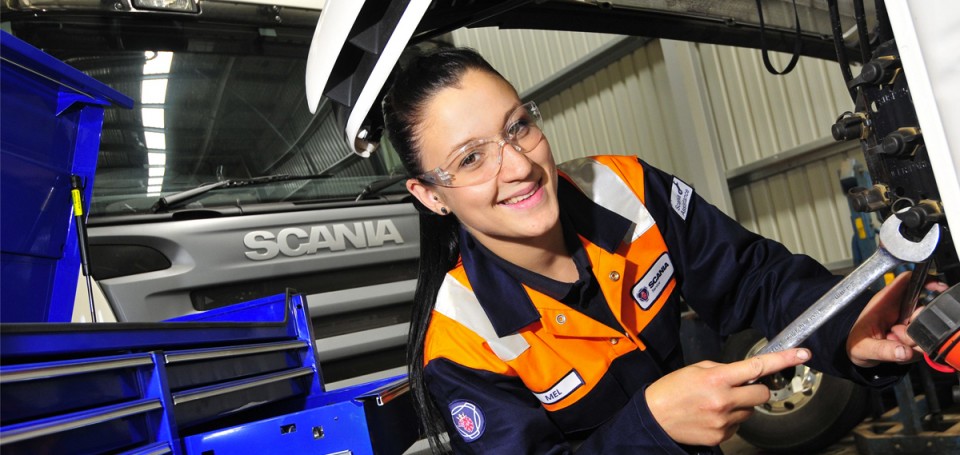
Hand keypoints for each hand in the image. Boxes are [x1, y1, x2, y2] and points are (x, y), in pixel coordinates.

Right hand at [645, 348, 810, 445]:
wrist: (654, 417)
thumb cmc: (672, 389)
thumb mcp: (696, 369)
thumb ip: (723, 369)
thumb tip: (745, 374)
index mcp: (717, 378)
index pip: (757, 366)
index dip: (783, 359)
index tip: (802, 353)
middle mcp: (723, 400)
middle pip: (763, 394)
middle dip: (756, 389)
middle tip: (739, 388)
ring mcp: (724, 421)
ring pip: (750, 411)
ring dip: (740, 406)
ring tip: (715, 404)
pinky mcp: (721, 436)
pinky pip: (738, 426)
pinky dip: (730, 420)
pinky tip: (711, 416)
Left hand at [846, 271, 949, 367]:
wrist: (858, 355)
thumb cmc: (856, 343)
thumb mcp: (864, 347)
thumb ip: (883, 350)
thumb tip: (904, 352)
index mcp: (884, 302)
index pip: (907, 281)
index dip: (924, 279)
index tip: (937, 288)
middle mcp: (898, 310)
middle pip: (922, 311)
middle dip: (914, 328)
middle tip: (894, 334)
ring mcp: (906, 323)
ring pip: (924, 330)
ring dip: (911, 342)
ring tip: (891, 342)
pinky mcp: (912, 335)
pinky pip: (922, 344)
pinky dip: (912, 351)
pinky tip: (896, 350)